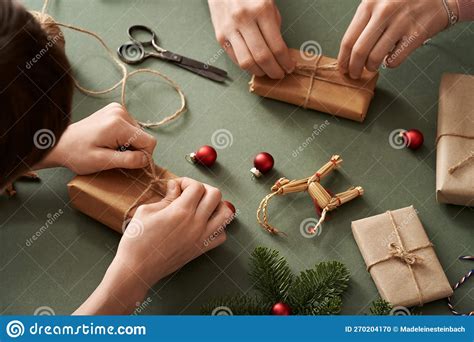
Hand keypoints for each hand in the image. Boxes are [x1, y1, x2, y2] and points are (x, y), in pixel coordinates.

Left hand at [36, 103, 155, 173]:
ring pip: (138, 133)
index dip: (144, 156)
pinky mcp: (115, 110)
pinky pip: (130, 128)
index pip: (149, 141)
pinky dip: (124, 137)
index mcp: (119, 124)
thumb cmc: (77, 154)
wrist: (59, 142)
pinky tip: (110, 141)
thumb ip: (127, 160)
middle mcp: (120, 112)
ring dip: (129, 144)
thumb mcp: (103, 161)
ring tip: (110, 148)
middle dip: (134, 149)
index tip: (130, 163)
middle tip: (115, 156)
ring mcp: (117, 109)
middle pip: (143, 136)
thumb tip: (146, 160)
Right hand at [74, 178, 232, 314]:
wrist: (138, 269)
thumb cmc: (137, 239)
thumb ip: (167, 197)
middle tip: (189, 193)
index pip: (197, 187)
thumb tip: (176, 186)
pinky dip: (218, 227)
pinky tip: (204, 224)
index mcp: (181, 211)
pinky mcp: (202, 249)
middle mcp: (196, 223)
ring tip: (202, 206)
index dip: (186, 182)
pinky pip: (222, 235)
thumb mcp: (147, 211)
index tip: (176, 186)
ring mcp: (202, 237)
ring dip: (216, 205)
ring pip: (226, 214)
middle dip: (203, 189)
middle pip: (215, 195)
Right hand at [208, 0, 294, 78]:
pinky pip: (234, 58)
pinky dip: (246, 66)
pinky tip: (254, 65)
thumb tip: (280, 52)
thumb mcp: (268, 3)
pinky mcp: (220, 36)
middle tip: (279, 74)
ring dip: (259, 72)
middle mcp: (244, 19)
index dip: (285, 62)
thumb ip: (274, 26)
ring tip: (266, 72)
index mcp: (262, 10)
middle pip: (262, 57)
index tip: (289, 67)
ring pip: (246, 62)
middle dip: (274, 71)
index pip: (277, 46)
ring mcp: (230, 29)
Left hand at [337, 0, 456, 78]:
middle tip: (354, 74)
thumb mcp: (379, 2)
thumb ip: (364, 21)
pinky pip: (394, 60)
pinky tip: (389, 58)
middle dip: (353, 69)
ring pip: (375, 58)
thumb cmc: (403, 1)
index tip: (342, 68)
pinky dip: (388, 64)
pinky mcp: (416, 34)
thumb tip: (348, 51)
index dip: (343, 58)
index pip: (348, 39)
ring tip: (372, 66)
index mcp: (369, 4)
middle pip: (359, 52)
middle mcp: (384, 12)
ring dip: (370, 68)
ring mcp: (401, 23)